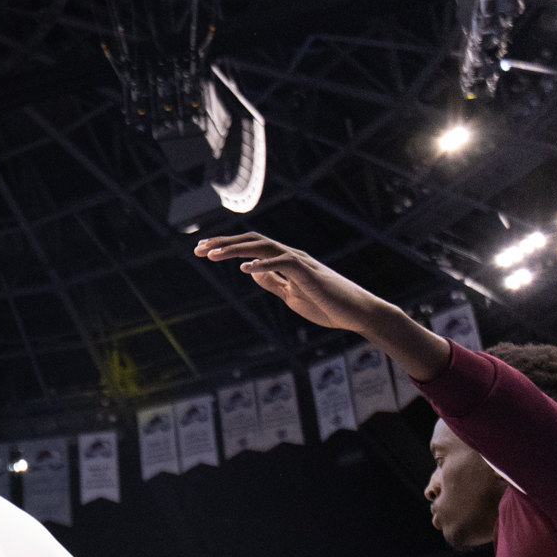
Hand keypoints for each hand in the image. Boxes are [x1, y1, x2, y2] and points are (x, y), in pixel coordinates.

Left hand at [196, 233, 392, 333]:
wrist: (358, 314)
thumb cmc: (328, 305)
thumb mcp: (291, 295)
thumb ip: (273, 282)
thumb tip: (252, 271)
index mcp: (285, 261)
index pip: (251, 248)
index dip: (226, 246)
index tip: (202, 249)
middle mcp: (291, 256)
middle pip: (253, 242)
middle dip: (224, 243)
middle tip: (198, 248)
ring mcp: (301, 263)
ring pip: (264, 248)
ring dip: (236, 250)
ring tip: (212, 254)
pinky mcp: (310, 274)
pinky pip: (283, 264)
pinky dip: (263, 264)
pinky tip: (244, 269)